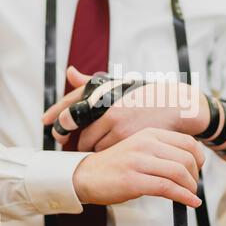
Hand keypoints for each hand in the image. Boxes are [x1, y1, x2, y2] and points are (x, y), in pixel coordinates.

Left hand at [42, 67, 209, 151]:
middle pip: (81, 136)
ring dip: (94, 149)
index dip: (56, 120)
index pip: (69, 109)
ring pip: (94, 146)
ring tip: (101, 149)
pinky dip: (108, 154)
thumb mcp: (118, 84)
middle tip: (81, 145)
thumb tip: (69, 72)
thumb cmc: (145, 94)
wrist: (176, 106)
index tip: (48, 125)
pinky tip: (114, 152)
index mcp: (102, 93)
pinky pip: (109, 152)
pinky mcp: (127, 137)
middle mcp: (106, 108)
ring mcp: (117, 124)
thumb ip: (90, 81)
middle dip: (80, 142)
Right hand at [72, 128, 204, 207]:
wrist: (86, 175)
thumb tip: (189, 161)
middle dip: (196, 176)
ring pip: (179, 172)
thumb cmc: (115, 164)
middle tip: (193, 185)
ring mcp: (139, 161)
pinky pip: (167, 188)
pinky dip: (184, 197)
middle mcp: (146, 144)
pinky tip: (189, 202)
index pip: (188, 142)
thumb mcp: (139, 148)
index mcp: (149, 134)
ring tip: (191, 195)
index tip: (198, 170)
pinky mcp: (133, 180)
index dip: (200, 158)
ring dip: (191, 188)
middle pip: (187, 158)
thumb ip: (161, 150)